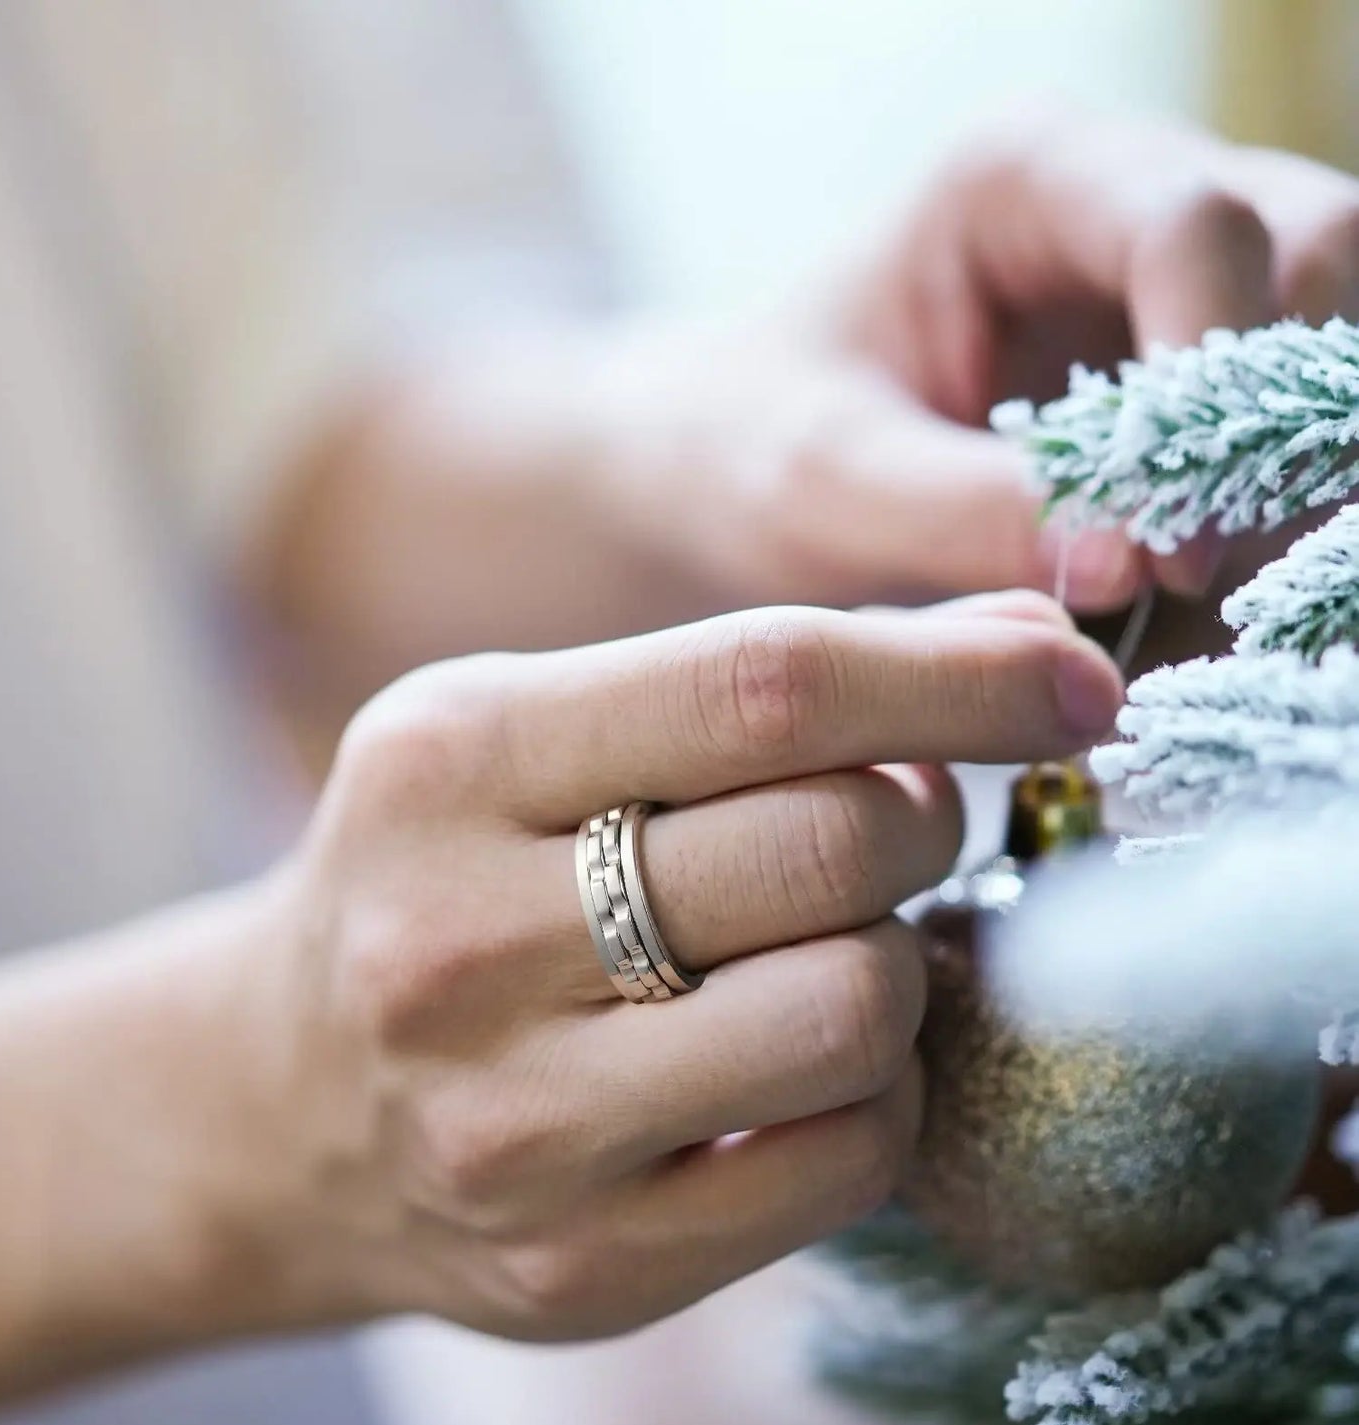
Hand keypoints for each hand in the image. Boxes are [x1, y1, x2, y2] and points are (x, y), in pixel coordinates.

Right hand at [216, 593, 1118, 1341]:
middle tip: (884, 820)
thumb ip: (749, 685)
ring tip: (831, 942)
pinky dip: (879, 1089)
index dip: (960, 673)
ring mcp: (513, 1120)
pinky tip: (803, 1057)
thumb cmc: (436, 876)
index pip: (762, 686)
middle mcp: (456, 942)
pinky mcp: (579, 1260)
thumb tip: (1026, 638)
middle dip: (921, 815)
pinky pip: (845, 1156)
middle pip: (832, 846)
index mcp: (451, 759)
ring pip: (857, 1009)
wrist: (279, 1099)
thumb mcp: (529, 733)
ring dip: (898, 957)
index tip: (1074, 677)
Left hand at [601, 111, 1358, 615]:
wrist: (729, 489)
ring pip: (1322, 370)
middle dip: (1288, 438)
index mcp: (1027, 180)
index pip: (1196, 226)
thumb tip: (1135, 561)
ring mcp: (1172, 305)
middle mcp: (1126, 215)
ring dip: (1289, 505)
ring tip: (1196, 636)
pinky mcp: (1186, 402)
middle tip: (1215, 588)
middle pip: (1314, 274)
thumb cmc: (750, 452)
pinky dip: (1259, 550)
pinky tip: (1190, 640)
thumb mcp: (821, 482)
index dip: (1220, 374)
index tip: (1180, 541)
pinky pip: (1282, 455)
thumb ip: (965, 511)